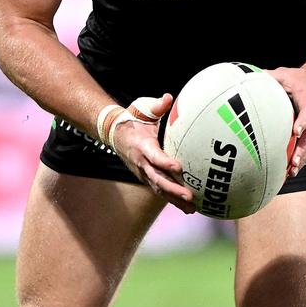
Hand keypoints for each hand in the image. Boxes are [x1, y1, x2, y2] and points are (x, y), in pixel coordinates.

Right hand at [109, 93, 195, 213]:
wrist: (114, 133)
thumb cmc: (132, 119)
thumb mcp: (141, 109)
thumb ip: (156, 105)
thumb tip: (168, 98)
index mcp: (142, 146)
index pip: (154, 156)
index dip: (164, 163)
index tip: (178, 167)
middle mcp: (142, 162)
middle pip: (157, 179)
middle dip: (173, 189)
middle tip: (189, 196)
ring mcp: (143, 172)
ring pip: (160, 189)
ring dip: (175, 200)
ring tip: (192, 208)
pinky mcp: (147, 177)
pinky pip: (160, 190)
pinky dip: (173, 199)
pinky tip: (188, 207)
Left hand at [268, 66, 305, 177]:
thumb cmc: (298, 78)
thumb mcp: (284, 74)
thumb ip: (268, 77)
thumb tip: (245, 78)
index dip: (303, 122)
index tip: (295, 132)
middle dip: (304, 149)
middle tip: (294, 162)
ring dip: (304, 158)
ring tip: (292, 172)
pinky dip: (303, 158)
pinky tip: (292, 170)